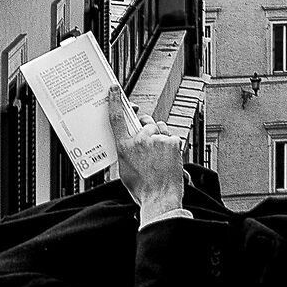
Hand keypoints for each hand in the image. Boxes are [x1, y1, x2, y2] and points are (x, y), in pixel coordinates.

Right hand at [109, 89, 186, 216]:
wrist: (160, 197)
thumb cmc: (142, 189)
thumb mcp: (124, 171)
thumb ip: (126, 153)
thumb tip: (130, 147)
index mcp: (124, 147)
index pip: (116, 119)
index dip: (115, 101)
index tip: (115, 89)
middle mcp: (139, 140)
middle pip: (143, 122)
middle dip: (146, 127)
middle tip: (149, 141)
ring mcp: (156, 139)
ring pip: (159, 128)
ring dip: (159, 135)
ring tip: (160, 154)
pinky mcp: (171, 141)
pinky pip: (171, 136)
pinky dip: (171, 144)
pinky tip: (169, 157)